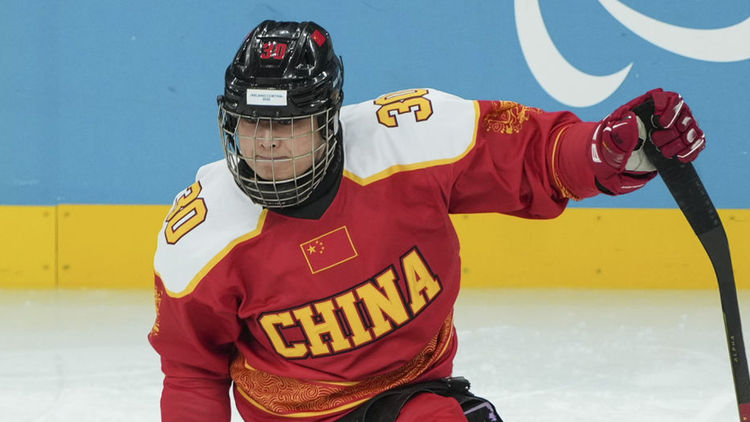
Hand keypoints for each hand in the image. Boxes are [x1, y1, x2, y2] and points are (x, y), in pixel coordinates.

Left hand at [591, 88, 705, 194]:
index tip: (662, 124)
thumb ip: (621, 130)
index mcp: (650, 107)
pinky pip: (698, 142)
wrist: (621, 163)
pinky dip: (692, 150)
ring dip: (682, 143)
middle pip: (685, 116)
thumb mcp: (613, 139)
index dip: (672, 111)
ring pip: (692, 130)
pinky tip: (681, 158)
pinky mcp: (683, 143)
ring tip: (665, 153)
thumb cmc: (616, 147)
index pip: (672, 99)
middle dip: (672, 133)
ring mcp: (677, 128)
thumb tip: (632, 120)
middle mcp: (668, 115)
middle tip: (656, 142)